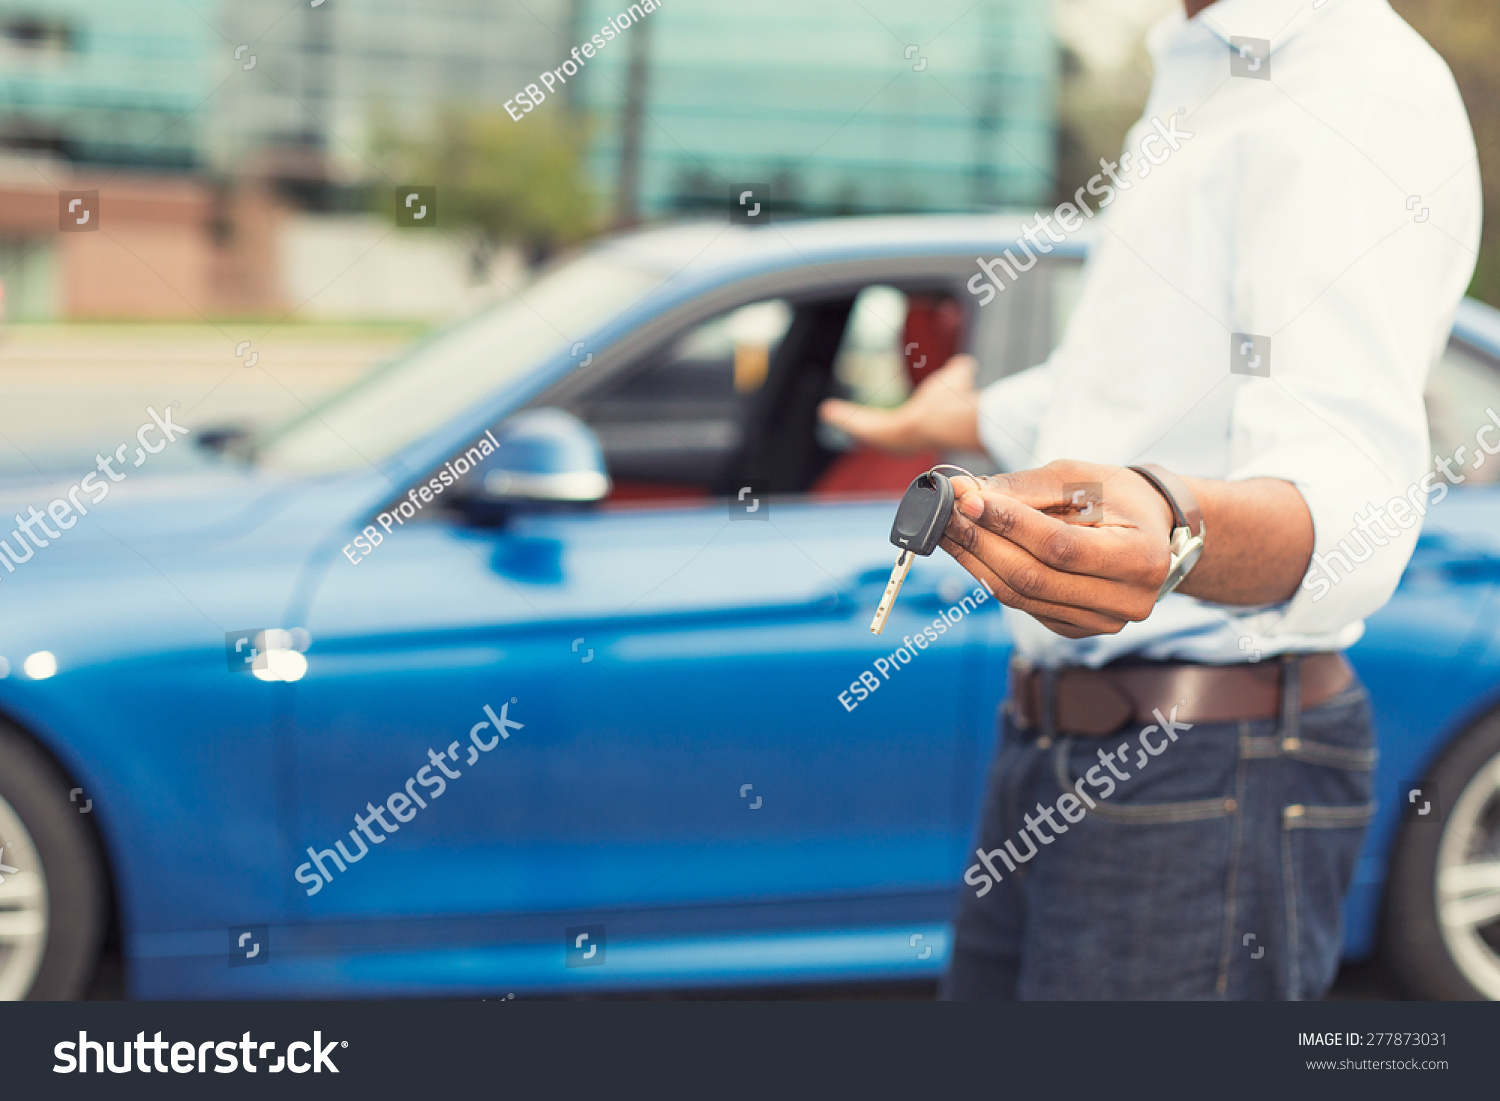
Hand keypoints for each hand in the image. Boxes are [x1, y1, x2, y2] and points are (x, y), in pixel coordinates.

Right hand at [817, 354, 982, 452]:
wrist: (942, 422)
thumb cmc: (951, 403)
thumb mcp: (955, 378)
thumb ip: (958, 371)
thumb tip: (965, 362)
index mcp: (919, 422)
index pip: (902, 421)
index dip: (893, 417)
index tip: (885, 417)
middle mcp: (902, 432)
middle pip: (876, 426)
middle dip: (860, 420)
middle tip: (845, 414)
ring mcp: (886, 434)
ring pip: (864, 426)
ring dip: (847, 420)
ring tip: (829, 412)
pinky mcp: (874, 432)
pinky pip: (856, 424)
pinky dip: (842, 418)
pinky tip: (827, 411)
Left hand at [939, 461, 1175, 637]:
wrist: (1153, 531)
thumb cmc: (1117, 497)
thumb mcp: (1079, 478)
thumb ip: (1024, 488)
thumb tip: (965, 494)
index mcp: (1140, 557)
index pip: (1059, 546)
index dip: (1009, 524)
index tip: (967, 499)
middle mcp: (1126, 600)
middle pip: (1033, 577)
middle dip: (980, 542)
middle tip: (944, 513)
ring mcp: (1102, 622)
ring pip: (1021, 596)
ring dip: (975, 560)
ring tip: (948, 528)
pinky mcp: (1078, 629)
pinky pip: (1024, 605)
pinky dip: (991, 576)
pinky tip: (972, 549)